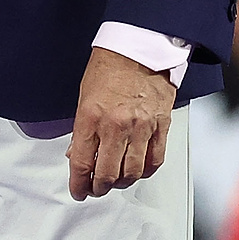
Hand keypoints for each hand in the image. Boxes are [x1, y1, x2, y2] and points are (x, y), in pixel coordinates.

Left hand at [68, 46, 175, 199]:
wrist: (138, 48)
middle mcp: (116, 126)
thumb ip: (82, 129)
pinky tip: (137, 171)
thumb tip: (77, 154)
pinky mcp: (161, 127)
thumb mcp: (83, 97)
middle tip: (95, 189)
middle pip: (108, 174)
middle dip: (99, 187)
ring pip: (132, 172)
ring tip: (114, 182)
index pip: (82, 162)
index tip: (77, 191)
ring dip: (121, 182)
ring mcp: (141, 128)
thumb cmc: (108, 68)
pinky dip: (145, 172)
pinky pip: (154, 160)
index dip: (78, 183)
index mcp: (91, 117)